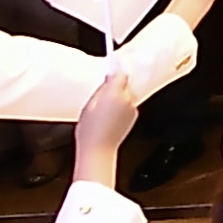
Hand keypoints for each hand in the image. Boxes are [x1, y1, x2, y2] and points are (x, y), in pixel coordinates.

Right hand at [72, 63, 138, 190]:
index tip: (109, 72)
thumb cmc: (89, 130)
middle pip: (125, 84)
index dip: (114, 73)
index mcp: (114, 94)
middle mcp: (127, 99)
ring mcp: (132, 109)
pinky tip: (110, 115)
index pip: (120, 74)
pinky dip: (122, 106)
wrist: (98, 149)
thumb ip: (101, 90)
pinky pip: (129, 105)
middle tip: (103, 92)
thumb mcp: (89, 105)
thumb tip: (108, 79)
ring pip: (127, 95)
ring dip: (120, 96)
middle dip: (117, 85)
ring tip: (105, 107)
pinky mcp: (134, 117)